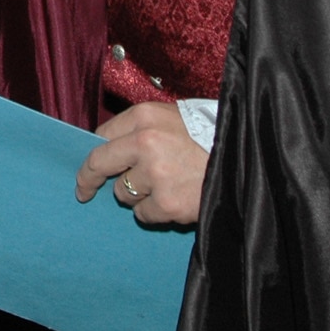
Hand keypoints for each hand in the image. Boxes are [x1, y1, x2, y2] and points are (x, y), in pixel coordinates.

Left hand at [75, 101, 207, 224]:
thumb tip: (107, 147)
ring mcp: (155, 174)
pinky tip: (176, 199)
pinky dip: (155, 212)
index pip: (101, 136)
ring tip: (167, 185)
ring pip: (123, 193)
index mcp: (145, 116)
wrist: (246, 158)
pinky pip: (143, 214)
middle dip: (87, 180)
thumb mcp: (174, 117)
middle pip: (98, 164)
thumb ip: (142, 129)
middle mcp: (145, 142)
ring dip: (138, 195)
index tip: (88, 166)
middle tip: (83, 192)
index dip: (95, 152)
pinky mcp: (166, 203)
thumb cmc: (210, 136)